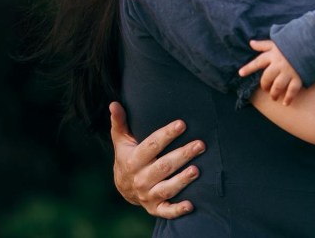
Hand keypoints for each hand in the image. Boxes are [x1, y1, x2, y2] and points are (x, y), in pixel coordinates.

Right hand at [109, 102, 203, 217]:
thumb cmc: (127, 157)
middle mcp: (140, 179)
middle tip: (200, 144)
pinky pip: (166, 211)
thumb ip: (120, 123)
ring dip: (181, 180)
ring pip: (166, 188)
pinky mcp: (155, 207)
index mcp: (132, 161)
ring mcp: (147, 195)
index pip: (151, 146)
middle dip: (182, 155)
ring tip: (197, 170)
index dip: (166, 135)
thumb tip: (114, 104)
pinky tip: (191, 205)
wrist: (123, 188)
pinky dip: (177, 210)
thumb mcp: (122, 141)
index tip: (182, 124)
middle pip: (162, 167)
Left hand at [237, 39, 302, 104]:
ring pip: (277, 86)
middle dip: (265, 85)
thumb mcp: (276, 42)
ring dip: (274, 93)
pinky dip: (288, 98)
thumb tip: (250, 42)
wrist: (311, 44)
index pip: (258, 62)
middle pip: (267, 78)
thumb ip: (263, 45)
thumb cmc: (292, 43)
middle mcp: (279, 64)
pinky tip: (285, 103)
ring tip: (274, 97)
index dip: (248, 68)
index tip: (240, 73)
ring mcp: (289, 72)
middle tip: (265, 89)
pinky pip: (292, 90)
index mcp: (273, 55)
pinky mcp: (299, 77)